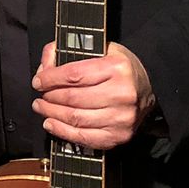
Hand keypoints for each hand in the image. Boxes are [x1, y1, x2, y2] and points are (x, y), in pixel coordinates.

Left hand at [32, 41, 154, 151]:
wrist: (150, 90)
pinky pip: (84, 137)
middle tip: (40, 96)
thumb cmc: (121, 69)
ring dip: (52, 114)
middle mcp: (121, 94)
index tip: (38, 81)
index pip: (74, 75)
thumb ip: (70, 51)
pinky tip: (51, 124)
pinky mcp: (119, 136)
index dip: (51, 79)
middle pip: (73, 98)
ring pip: (76, 118)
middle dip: (49, 97)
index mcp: (116, 68)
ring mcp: (121, 118)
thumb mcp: (102, 49)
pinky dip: (63, 132)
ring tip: (41, 108)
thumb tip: (45, 65)